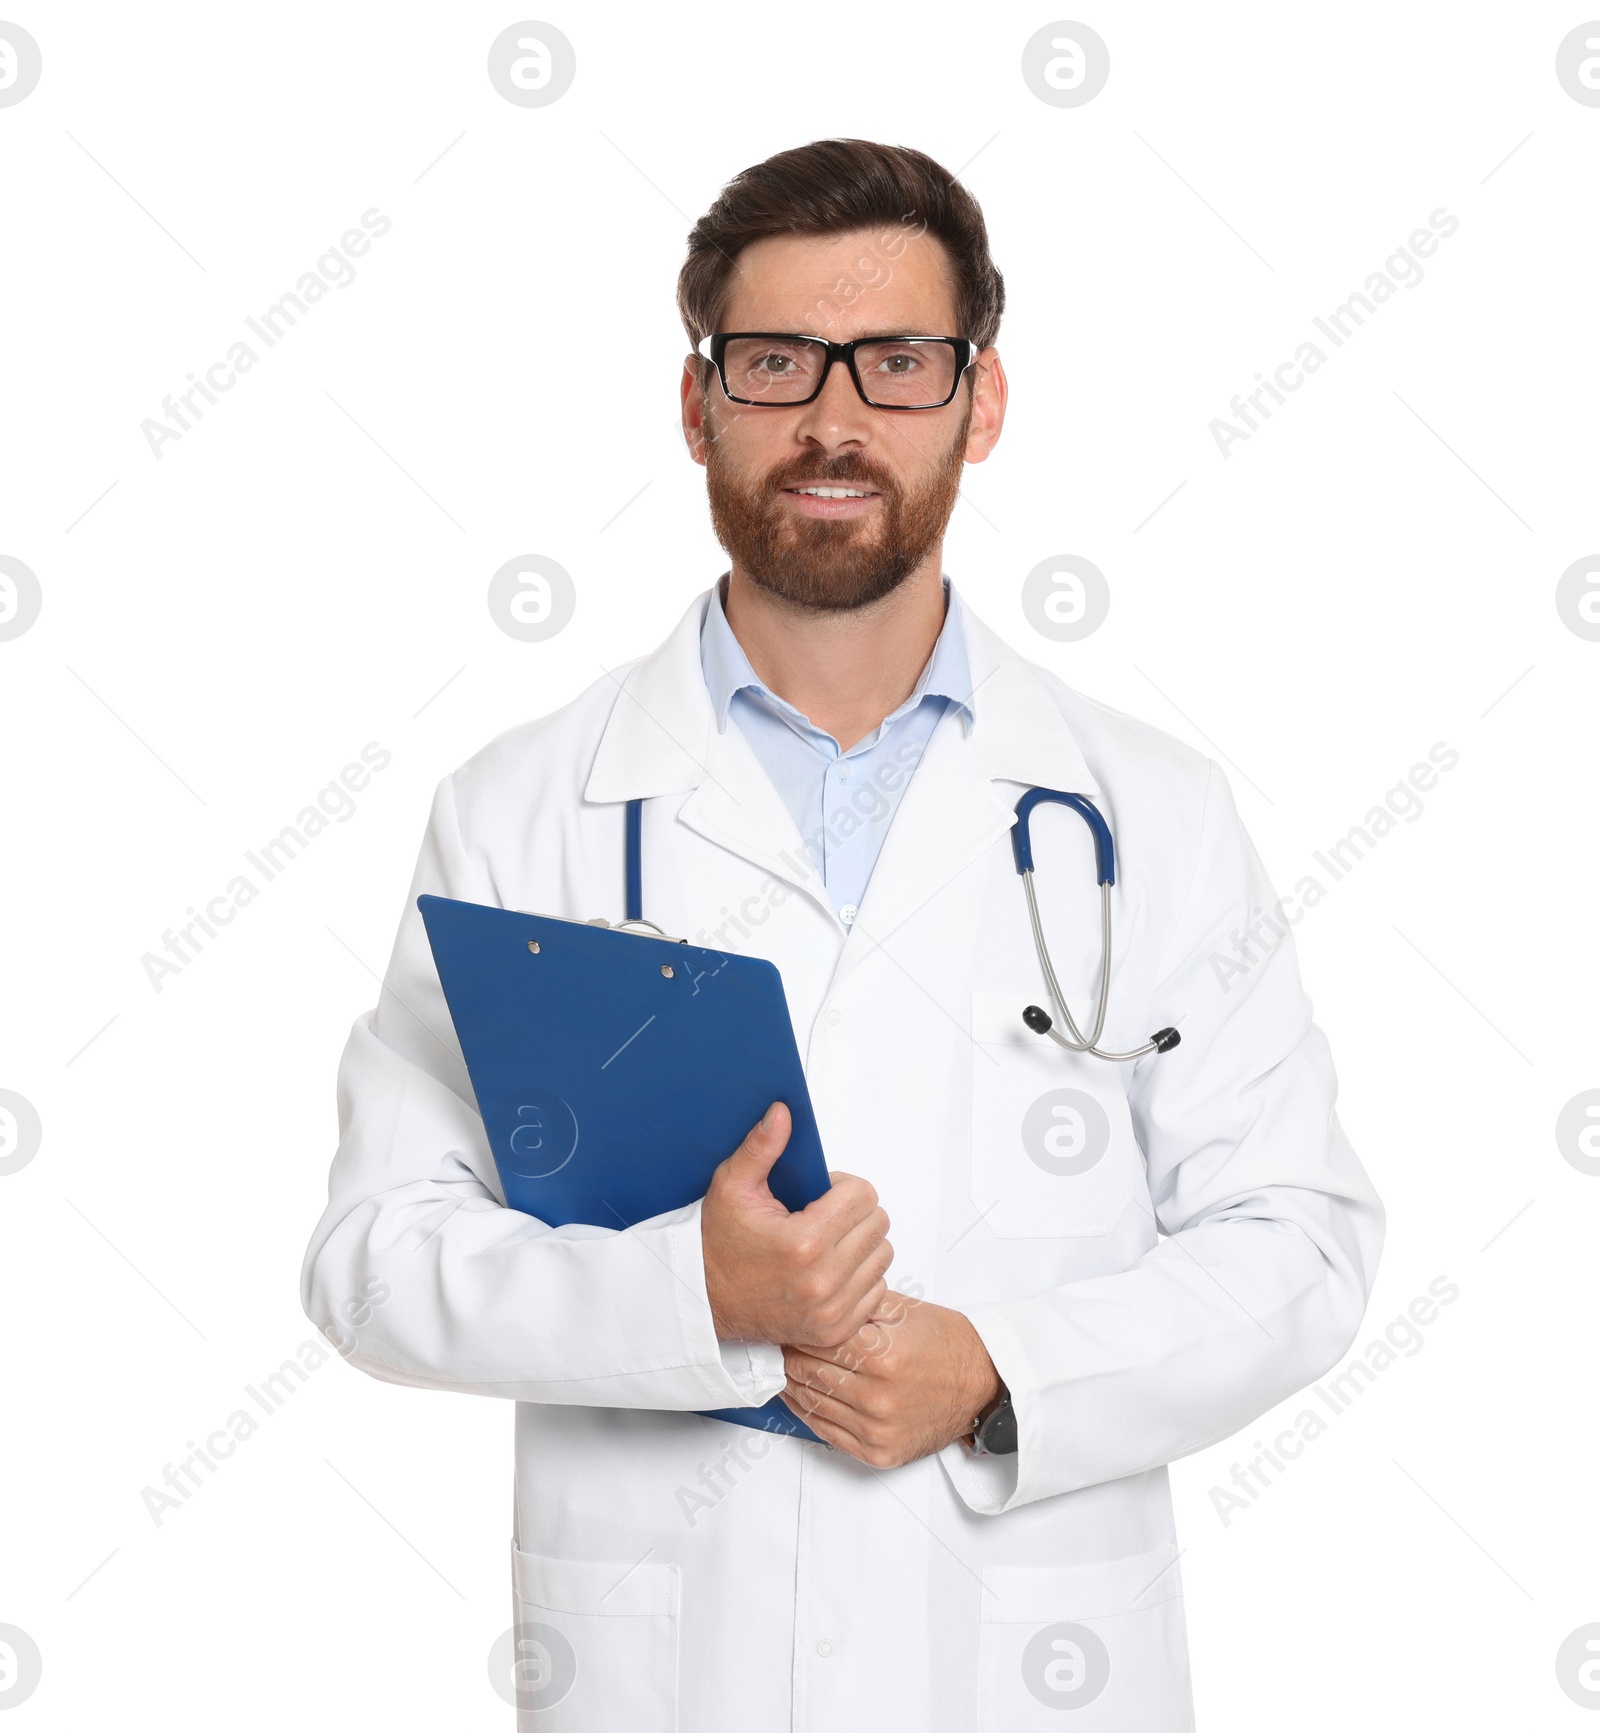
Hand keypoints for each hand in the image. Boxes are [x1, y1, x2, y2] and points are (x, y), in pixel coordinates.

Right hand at [701, 1102, 892, 1348]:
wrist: (703, 1301)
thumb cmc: (717, 1244)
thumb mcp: (732, 1187)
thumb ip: (761, 1147)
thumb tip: (783, 1112)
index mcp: (803, 1242)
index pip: (863, 1195)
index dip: (843, 1186)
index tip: (821, 1194)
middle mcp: (823, 1280)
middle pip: (878, 1223)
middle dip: (855, 1211)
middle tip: (824, 1215)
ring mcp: (831, 1309)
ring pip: (882, 1256)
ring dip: (861, 1243)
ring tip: (829, 1240)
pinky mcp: (836, 1330)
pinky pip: (877, 1290)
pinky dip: (861, 1276)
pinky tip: (831, 1269)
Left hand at [780, 1293, 1000, 1467]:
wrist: (983, 1384)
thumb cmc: (946, 1343)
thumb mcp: (903, 1309)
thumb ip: (857, 1303)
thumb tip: (811, 1300)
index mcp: (883, 1354)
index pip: (816, 1339)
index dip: (797, 1326)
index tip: (785, 1319)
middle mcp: (878, 1396)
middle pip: (807, 1370)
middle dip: (789, 1352)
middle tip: (777, 1339)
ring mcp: (877, 1429)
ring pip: (811, 1402)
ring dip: (791, 1381)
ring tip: (783, 1364)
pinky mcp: (878, 1452)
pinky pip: (825, 1433)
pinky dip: (807, 1411)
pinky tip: (800, 1394)